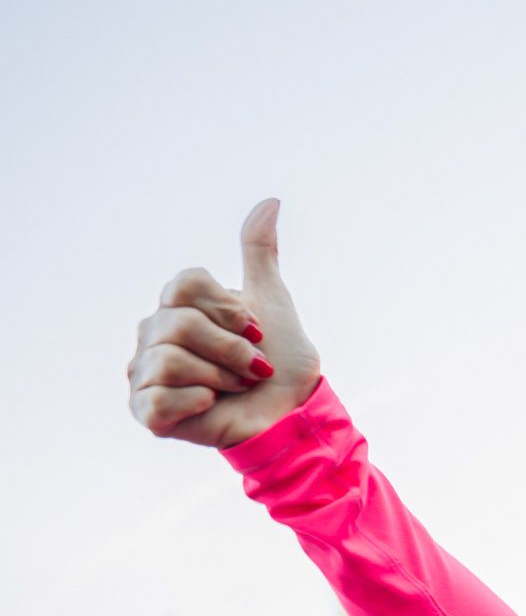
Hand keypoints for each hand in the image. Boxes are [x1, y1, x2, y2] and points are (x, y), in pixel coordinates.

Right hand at [128, 199, 321, 447]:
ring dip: (222, 376)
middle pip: (180, 324)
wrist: (292, 413)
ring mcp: (144, 374)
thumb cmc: (280, 361)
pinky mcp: (147, 412)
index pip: (184, 285)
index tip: (257, 330)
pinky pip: (160, 398)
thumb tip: (269, 202)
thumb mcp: (271, 299)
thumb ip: (259, 252)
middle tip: (251, 367)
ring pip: (171, 359)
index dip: (228, 309)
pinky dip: (198, 402)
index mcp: (174, 308)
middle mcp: (151, 337)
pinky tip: (211, 406)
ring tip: (234, 387)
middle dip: (232, 348)